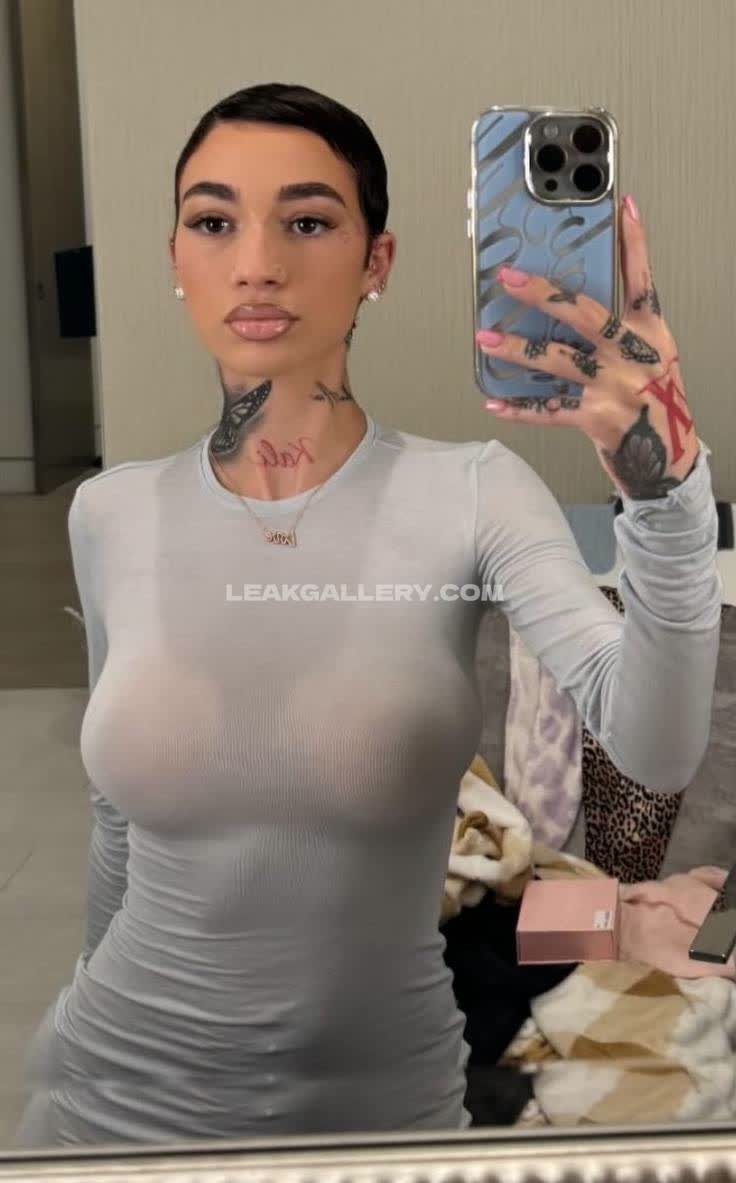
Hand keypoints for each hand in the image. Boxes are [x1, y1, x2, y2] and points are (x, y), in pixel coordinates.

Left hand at [476, 194, 698, 498]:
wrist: (669, 460)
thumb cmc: (656, 406)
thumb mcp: (653, 359)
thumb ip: (623, 332)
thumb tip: (571, 308)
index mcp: (650, 334)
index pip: (641, 280)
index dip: (634, 242)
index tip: (623, 206)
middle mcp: (634, 355)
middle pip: (585, 314)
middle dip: (544, 294)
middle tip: (510, 278)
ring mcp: (615, 387)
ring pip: (558, 360)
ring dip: (518, 350)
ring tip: (486, 339)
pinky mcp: (597, 419)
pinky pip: (549, 410)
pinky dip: (519, 408)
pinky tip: (494, 402)